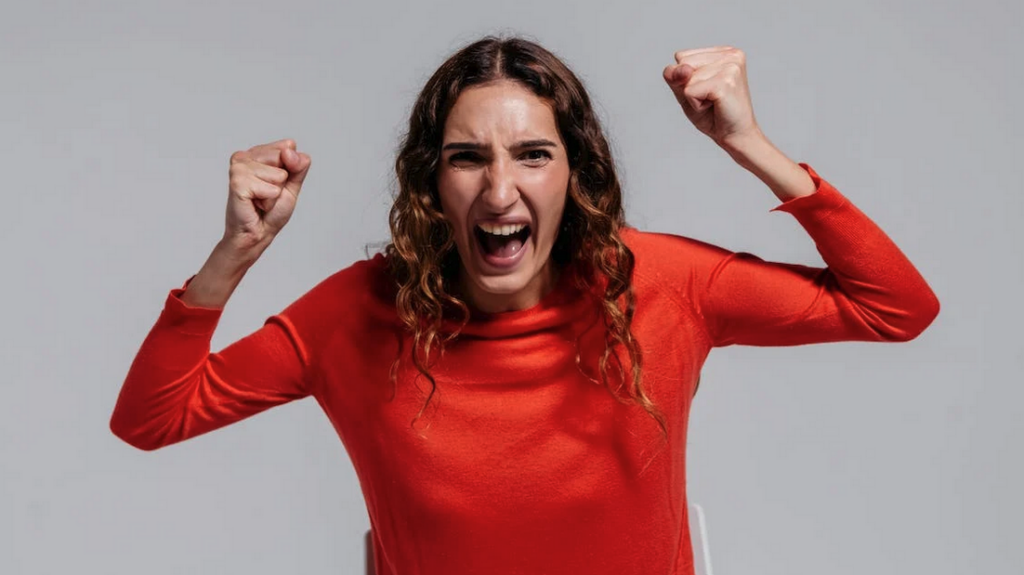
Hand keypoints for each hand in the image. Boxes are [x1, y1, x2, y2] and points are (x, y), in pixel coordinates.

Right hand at [223, 138, 310, 252]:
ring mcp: (239, 167)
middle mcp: (245, 156)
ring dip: (274, 194)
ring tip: (260, 200)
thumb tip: (289, 150)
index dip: (291, 169)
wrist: (257, 233)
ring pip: (278, 174)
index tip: (277, 183)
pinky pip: (270, 188)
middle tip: (267, 194)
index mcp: (258, 152)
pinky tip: (255, 204)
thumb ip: (298, 166)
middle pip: (284, 157)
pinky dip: (268, 201)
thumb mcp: (292, 185)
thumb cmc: (272, 210)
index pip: (289, 147)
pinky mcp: (237, 181)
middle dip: (282, 182)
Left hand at [663, 46, 763, 150]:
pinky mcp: (725, 82)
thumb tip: (683, 68)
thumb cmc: (712, 114)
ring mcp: (730, 66)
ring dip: (693, 97)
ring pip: (686, 78)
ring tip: (714, 102)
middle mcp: (730, 54)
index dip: (685, 79)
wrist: (734, 136)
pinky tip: (715, 106)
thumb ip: (675, 76)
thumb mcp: (686, 91)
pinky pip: (689, 91)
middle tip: (710, 98)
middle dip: (689, 86)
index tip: (706, 90)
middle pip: (683, 63)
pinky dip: (696, 105)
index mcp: (723, 51)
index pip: (682, 56)